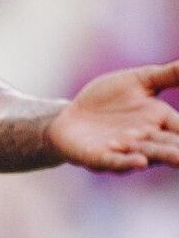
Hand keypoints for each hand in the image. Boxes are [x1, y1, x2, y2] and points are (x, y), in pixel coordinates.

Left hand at [47, 61, 178, 171]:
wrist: (69, 116)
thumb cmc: (106, 100)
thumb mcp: (139, 82)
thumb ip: (168, 75)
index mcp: (161, 121)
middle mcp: (148, 140)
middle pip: (173, 146)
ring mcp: (124, 151)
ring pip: (149, 155)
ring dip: (162, 154)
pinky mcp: (99, 158)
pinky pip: (116, 162)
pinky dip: (128, 162)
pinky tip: (141, 162)